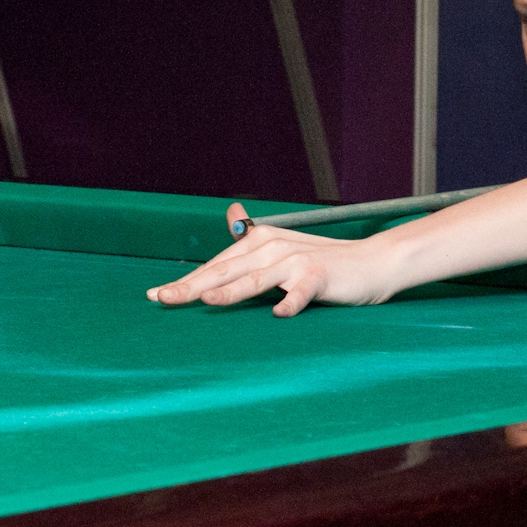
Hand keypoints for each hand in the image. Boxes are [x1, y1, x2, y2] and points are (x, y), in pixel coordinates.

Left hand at [144, 204, 406, 316]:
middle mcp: (273, 248)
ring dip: (232, 290)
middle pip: (227, 271)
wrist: (370, 264)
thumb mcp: (284, 249)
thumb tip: (232, 214)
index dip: (187, 280)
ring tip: (207, 300)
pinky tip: (280, 312)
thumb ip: (254, 239)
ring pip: (256, 280)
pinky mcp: (318, 277)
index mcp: (260, 242)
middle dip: (193, 286)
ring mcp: (296, 262)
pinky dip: (291, 303)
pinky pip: (301, 293)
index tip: (156, 295)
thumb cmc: (323, 263)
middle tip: (163, 299)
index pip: (216, 265)